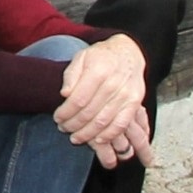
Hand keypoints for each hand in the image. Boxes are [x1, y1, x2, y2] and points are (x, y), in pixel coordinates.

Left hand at [54, 33, 154, 165]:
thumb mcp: (81, 57)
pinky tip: (97, 139)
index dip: (65, 113)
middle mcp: (113, 83)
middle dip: (73, 125)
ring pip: (103, 122)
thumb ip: (71, 75)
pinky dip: (108, 135)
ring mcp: (125, 95)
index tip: (57, 117)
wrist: (128, 53)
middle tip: (63, 128)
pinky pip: (121, 125)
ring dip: (87, 134)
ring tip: (76, 137)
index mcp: (98, 70)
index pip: (78, 100)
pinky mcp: (134, 103)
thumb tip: (65, 94)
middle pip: (89, 113)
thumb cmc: (102, 56)